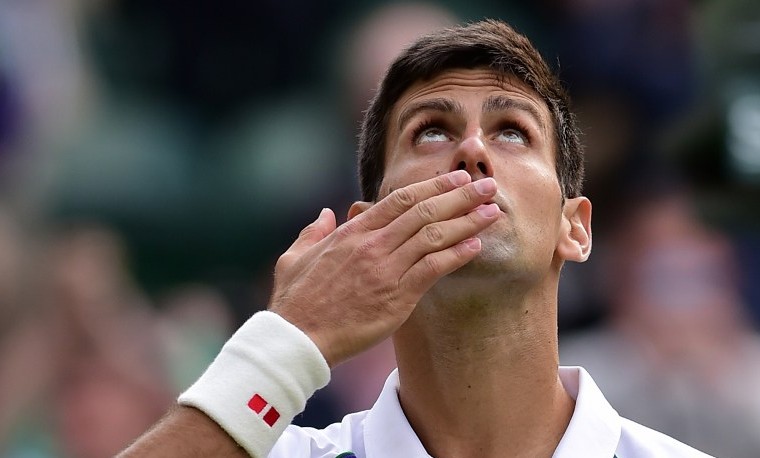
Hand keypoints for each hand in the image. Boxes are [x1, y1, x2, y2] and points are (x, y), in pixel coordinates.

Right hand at [269, 171, 498, 366]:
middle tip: (487, 186)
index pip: (399, 200)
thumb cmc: (295, 301)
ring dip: (467, 222)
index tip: (455, 179)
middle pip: (424, 211)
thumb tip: (326, 214)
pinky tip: (476, 246)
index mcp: (352, 233)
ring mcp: (386, 269)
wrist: (298, 338)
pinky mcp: (396, 297)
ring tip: (492, 212)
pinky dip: (456, 255)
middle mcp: (373, 245)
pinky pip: (433, 269)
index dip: (432, 187)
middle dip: (460, 196)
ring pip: (434, 236)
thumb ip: (313, 232)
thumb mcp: (295, 257)